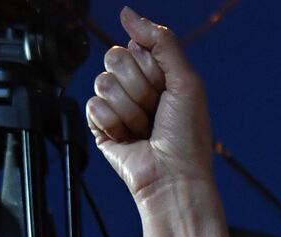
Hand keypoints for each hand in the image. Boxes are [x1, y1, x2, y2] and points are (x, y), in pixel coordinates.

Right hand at [86, 6, 214, 203]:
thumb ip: (161, 41)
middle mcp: (135, 86)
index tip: (166, 91)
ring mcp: (117, 106)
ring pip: (103, 82)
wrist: (174, 177)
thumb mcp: (186, 80)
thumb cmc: (187, 136)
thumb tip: (127, 13)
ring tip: (145, 130)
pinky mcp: (101, 126)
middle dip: (139, 88)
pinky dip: (113, 123)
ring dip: (130, 110)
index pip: (135, 45)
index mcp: (156, 72)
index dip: (151, 68)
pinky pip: (92, 106)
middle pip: (114, 58)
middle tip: (156, 112)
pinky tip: (129, 138)